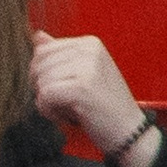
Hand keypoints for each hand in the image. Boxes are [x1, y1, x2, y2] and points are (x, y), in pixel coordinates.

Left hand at [29, 28, 152, 166]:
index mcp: (90, 43)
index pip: (43, 51)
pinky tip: (65, 116)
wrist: (129, 131)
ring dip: (47, 102)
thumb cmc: (103, 105)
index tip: (63, 89)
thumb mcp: (82, 73)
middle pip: (38, 65)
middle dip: (43, 88)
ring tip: (69, 109)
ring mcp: (88, 67)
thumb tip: (37, 35)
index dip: (42, 75)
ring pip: (40, 81)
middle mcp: (90, 50)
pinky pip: (45, 96)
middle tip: (65, 102)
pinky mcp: (82, 87)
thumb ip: (59, 54)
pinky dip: (48, 111)